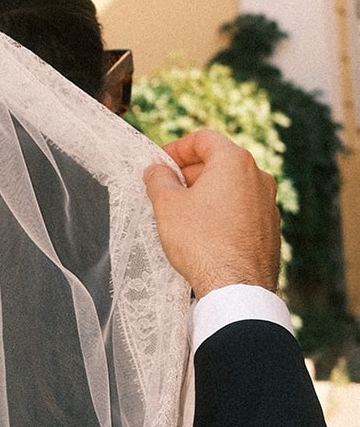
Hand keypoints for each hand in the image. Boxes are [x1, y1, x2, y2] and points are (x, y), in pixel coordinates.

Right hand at [143, 129, 280, 299]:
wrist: (235, 287)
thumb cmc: (201, 242)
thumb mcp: (167, 205)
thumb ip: (158, 180)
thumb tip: (157, 171)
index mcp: (235, 162)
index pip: (203, 139)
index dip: (176, 148)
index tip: (160, 164)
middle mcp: (258, 176)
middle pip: (219, 161)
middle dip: (190, 172)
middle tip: (167, 189)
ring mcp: (268, 203)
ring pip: (232, 187)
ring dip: (206, 193)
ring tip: (183, 213)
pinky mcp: (270, 228)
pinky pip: (242, 209)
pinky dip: (222, 212)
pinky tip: (205, 232)